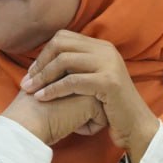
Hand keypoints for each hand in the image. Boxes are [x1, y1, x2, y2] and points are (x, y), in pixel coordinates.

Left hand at [20, 31, 161, 162]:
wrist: (135, 125)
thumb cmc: (109, 107)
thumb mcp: (93, 80)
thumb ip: (76, 67)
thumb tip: (45, 62)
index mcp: (100, 46)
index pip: (63, 37)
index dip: (44, 53)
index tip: (32, 72)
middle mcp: (105, 50)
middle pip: (61, 45)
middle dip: (40, 63)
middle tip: (27, 82)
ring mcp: (109, 64)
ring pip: (64, 61)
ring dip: (43, 76)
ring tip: (30, 90)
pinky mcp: (109, 82)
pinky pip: (73, 81)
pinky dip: (54, 89)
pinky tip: (42, 98)